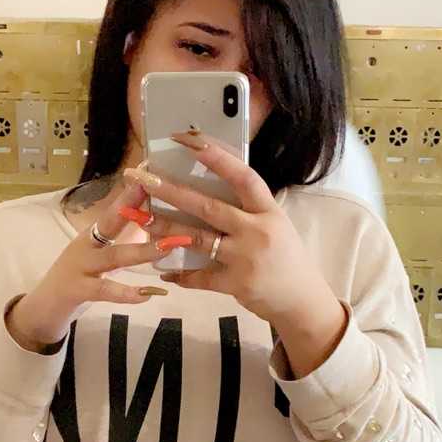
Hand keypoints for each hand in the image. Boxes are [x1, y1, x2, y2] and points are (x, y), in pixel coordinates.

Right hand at [6, 182, 191, 352]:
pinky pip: (105, 290)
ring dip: (142, 252)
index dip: (133, 191)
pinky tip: (147, 294)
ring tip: (166, 247)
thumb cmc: (79, 277)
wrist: (44, 306)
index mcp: (94, 234)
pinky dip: (126, 293)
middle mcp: (87, 245)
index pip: (116, 208)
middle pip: (110, 221)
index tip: (152, 169)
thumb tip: (155, 223)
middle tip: (158, 189)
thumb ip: (124, 239)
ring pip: (114, 257)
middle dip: (133, 205)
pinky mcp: (78, 290)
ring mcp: (81, 266)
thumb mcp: (100, 254)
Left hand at [122, 131, 341, 335]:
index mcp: (268, 211)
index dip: (218, 159)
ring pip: (195, 239)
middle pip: (208, 207)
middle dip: (172, 192)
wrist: (302, 300)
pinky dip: (180, 275)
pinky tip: (163, 272)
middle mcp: (256, 231)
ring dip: (164, 228)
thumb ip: (249, 210)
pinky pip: (199, 277)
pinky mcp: (234, 284)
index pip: (243, 178)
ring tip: (140, 219)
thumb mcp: (276, 225)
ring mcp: (244, 258)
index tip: (191, 141)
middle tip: (144, 180)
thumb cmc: (287, 258)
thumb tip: (214, 188)